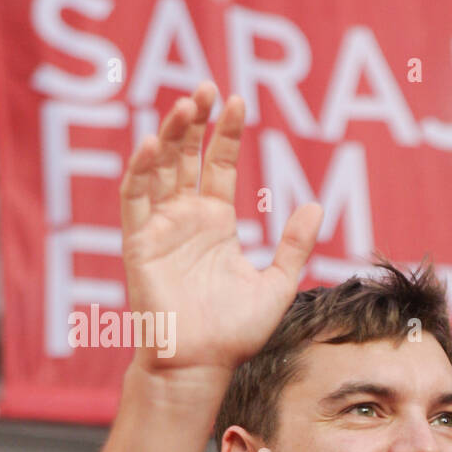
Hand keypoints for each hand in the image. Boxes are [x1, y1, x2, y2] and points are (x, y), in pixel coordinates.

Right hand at [120, 81, 322, 374]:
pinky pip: (135, 199)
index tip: (237, 101)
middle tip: (205, 87)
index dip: (225, 134)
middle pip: (186, 158)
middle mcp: (187, 220)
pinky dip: (140, 170)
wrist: (204, 363)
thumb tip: (316, 205)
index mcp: (217, 225)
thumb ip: (294, 245)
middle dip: (194, 122)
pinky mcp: (139, 243)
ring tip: (184, 105)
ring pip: (159, 169)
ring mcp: (161, 228)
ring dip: (168, 135)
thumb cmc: (237, 332)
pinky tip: (152, 145)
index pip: (218, 166)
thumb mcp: (278, 283)